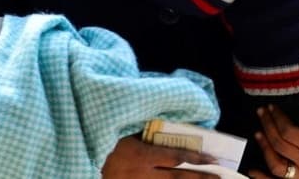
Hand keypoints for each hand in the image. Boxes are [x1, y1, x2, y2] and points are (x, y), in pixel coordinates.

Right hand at [102, 135, 218, 177]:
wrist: (77, 158)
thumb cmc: (101, 139)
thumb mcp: (123, 130)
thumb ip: (145, 130)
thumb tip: (169, 125)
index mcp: (142, 156)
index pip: (177, 158)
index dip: (197, 160)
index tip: (215, 160)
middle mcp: (142, 175)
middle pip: (178, 178)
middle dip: (201, 178)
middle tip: (221, 178)